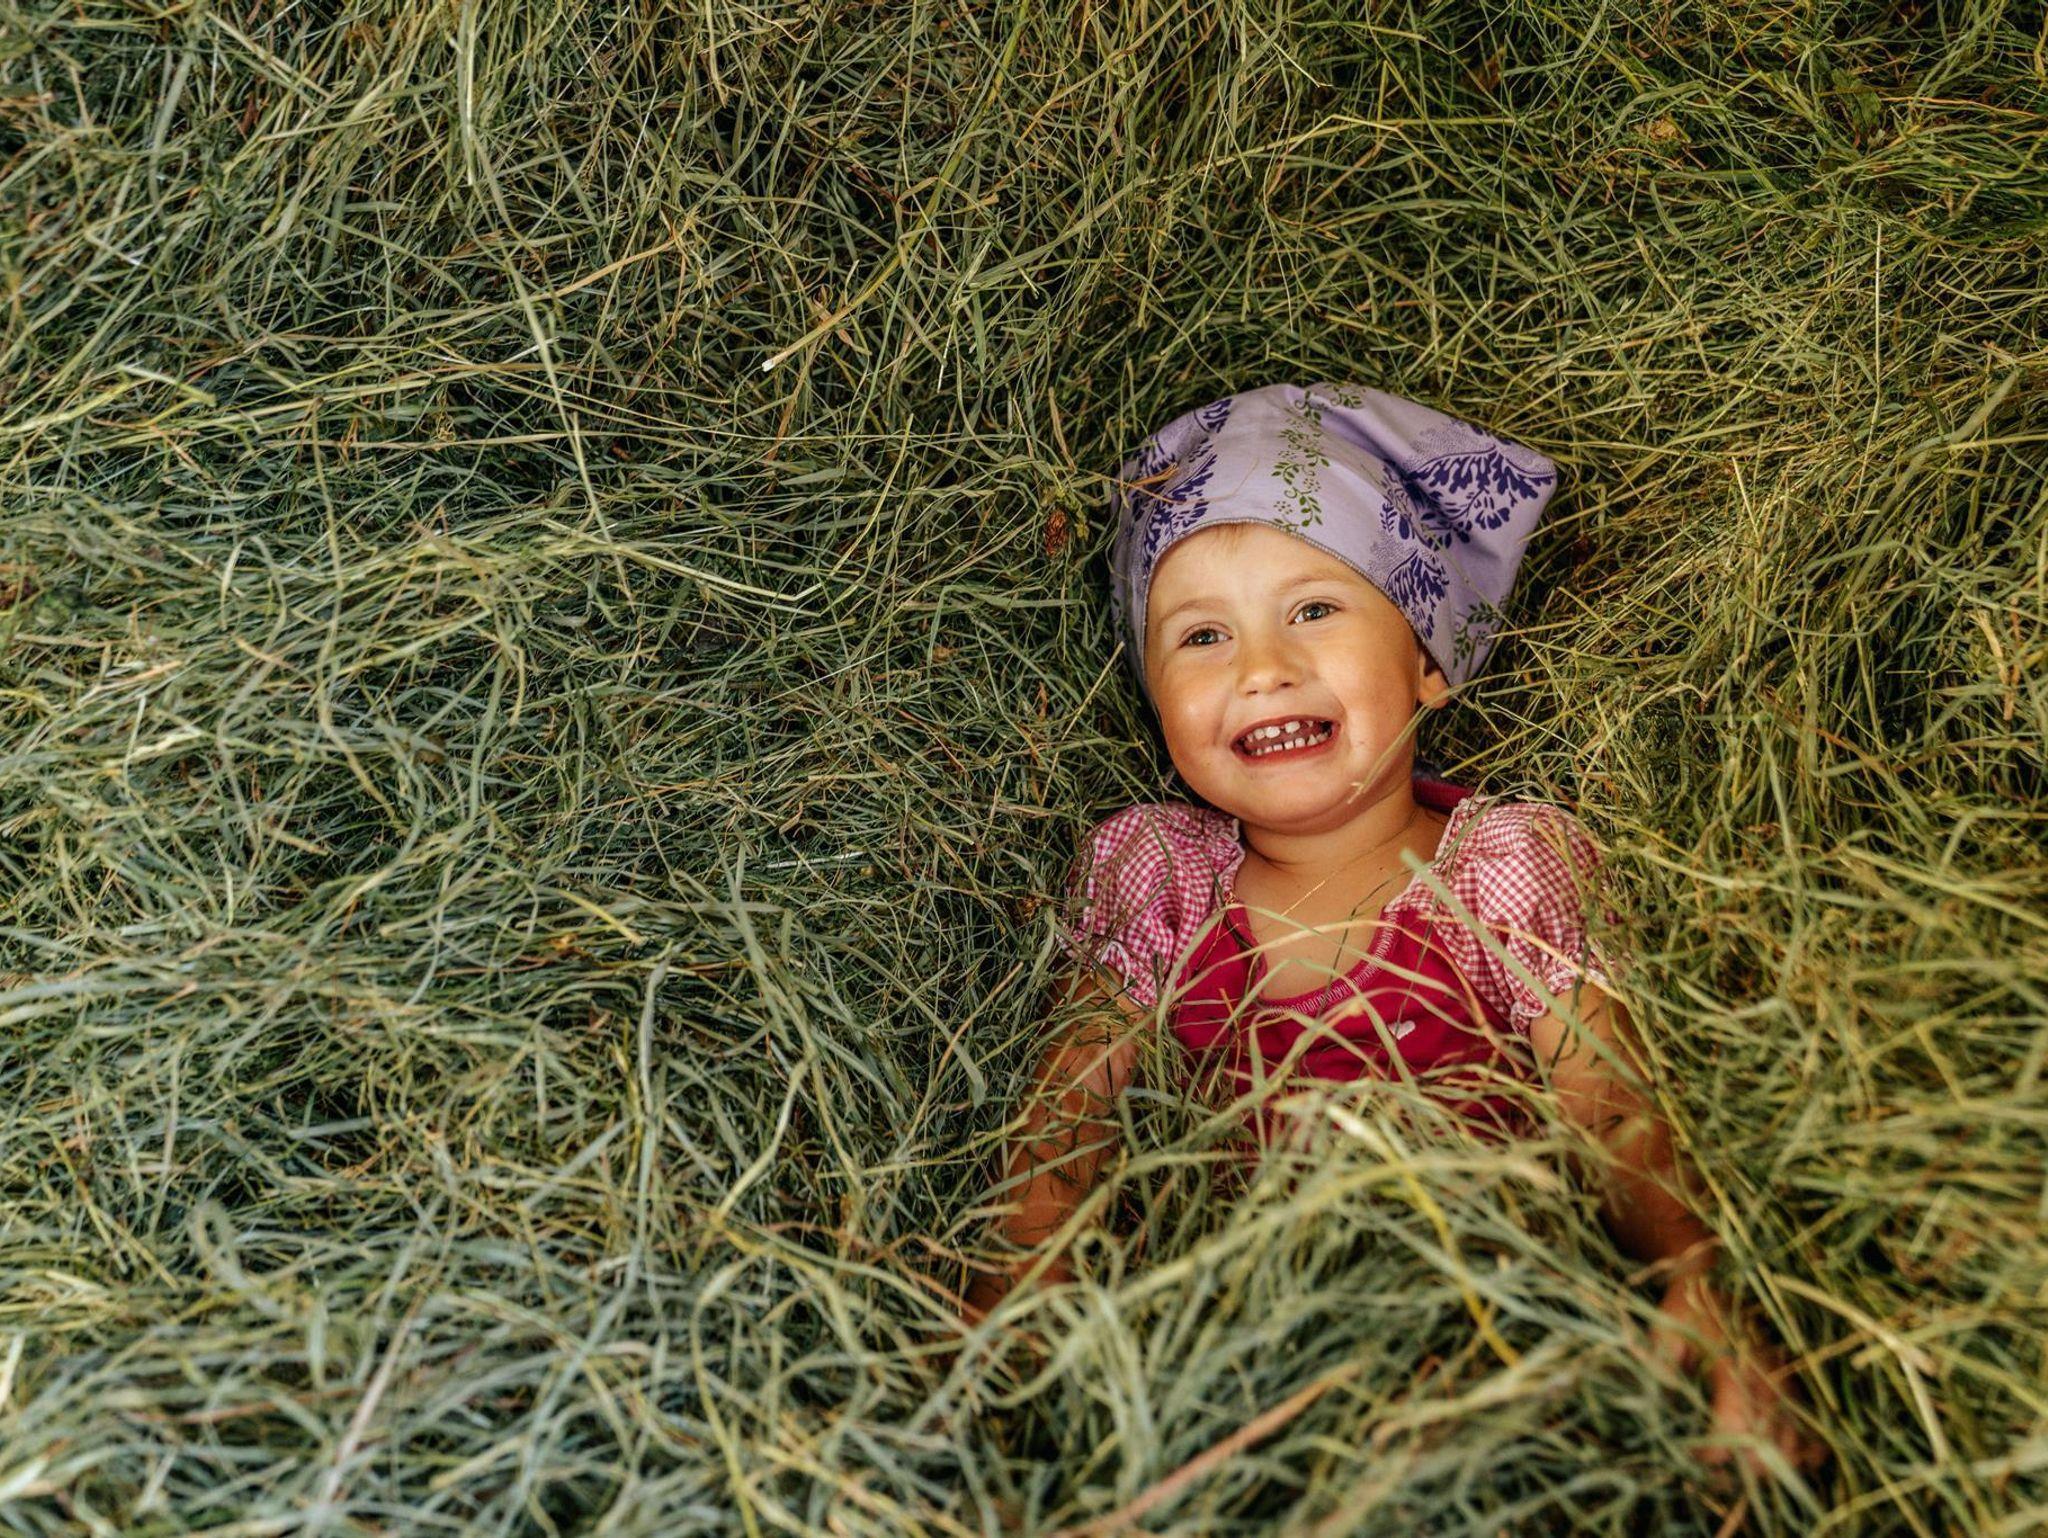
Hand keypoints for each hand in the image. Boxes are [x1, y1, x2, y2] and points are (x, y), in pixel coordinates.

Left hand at [1649, 1272, 1825, 1481]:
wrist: (1714, 1278)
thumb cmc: (1686, 1309)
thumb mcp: (1664, 1330)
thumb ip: (1660, 1366)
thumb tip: (1659, 1404)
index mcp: (1735, 1364)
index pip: (1736, 1423)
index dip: (1715, 1450)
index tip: (1694, 1455)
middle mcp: (1769, 1378)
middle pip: (1772, 1444)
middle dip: (1744, 1466)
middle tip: (1718, 1467)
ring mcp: (1787, 1384)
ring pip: (1797, 1444)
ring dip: (1772, 1464)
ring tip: (1742, 1464)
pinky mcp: (1796, 1388)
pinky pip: (1814, 1434)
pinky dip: (1802, 1453)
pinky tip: (1776, 1454)